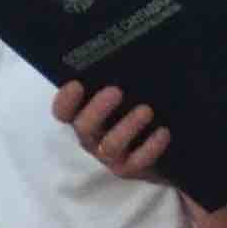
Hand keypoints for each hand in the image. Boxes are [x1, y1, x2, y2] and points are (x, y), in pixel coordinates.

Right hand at [52, 80, 183, 186]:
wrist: (163, 146)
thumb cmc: (136, 108)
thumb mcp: (126, 94)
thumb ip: (119, 81)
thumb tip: (128, 58)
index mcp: (84, 116)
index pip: (63, 111)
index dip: (65, 100)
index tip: (76, 84)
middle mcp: (91, 137)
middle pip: (84, 127)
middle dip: (97, 109)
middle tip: (116, 91)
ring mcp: (109, 156)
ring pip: (110, 146)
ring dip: (127, 127)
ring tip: (146, 110)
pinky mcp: (129, 169)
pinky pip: (137, 162)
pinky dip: (150, 147)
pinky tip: (163, 132)